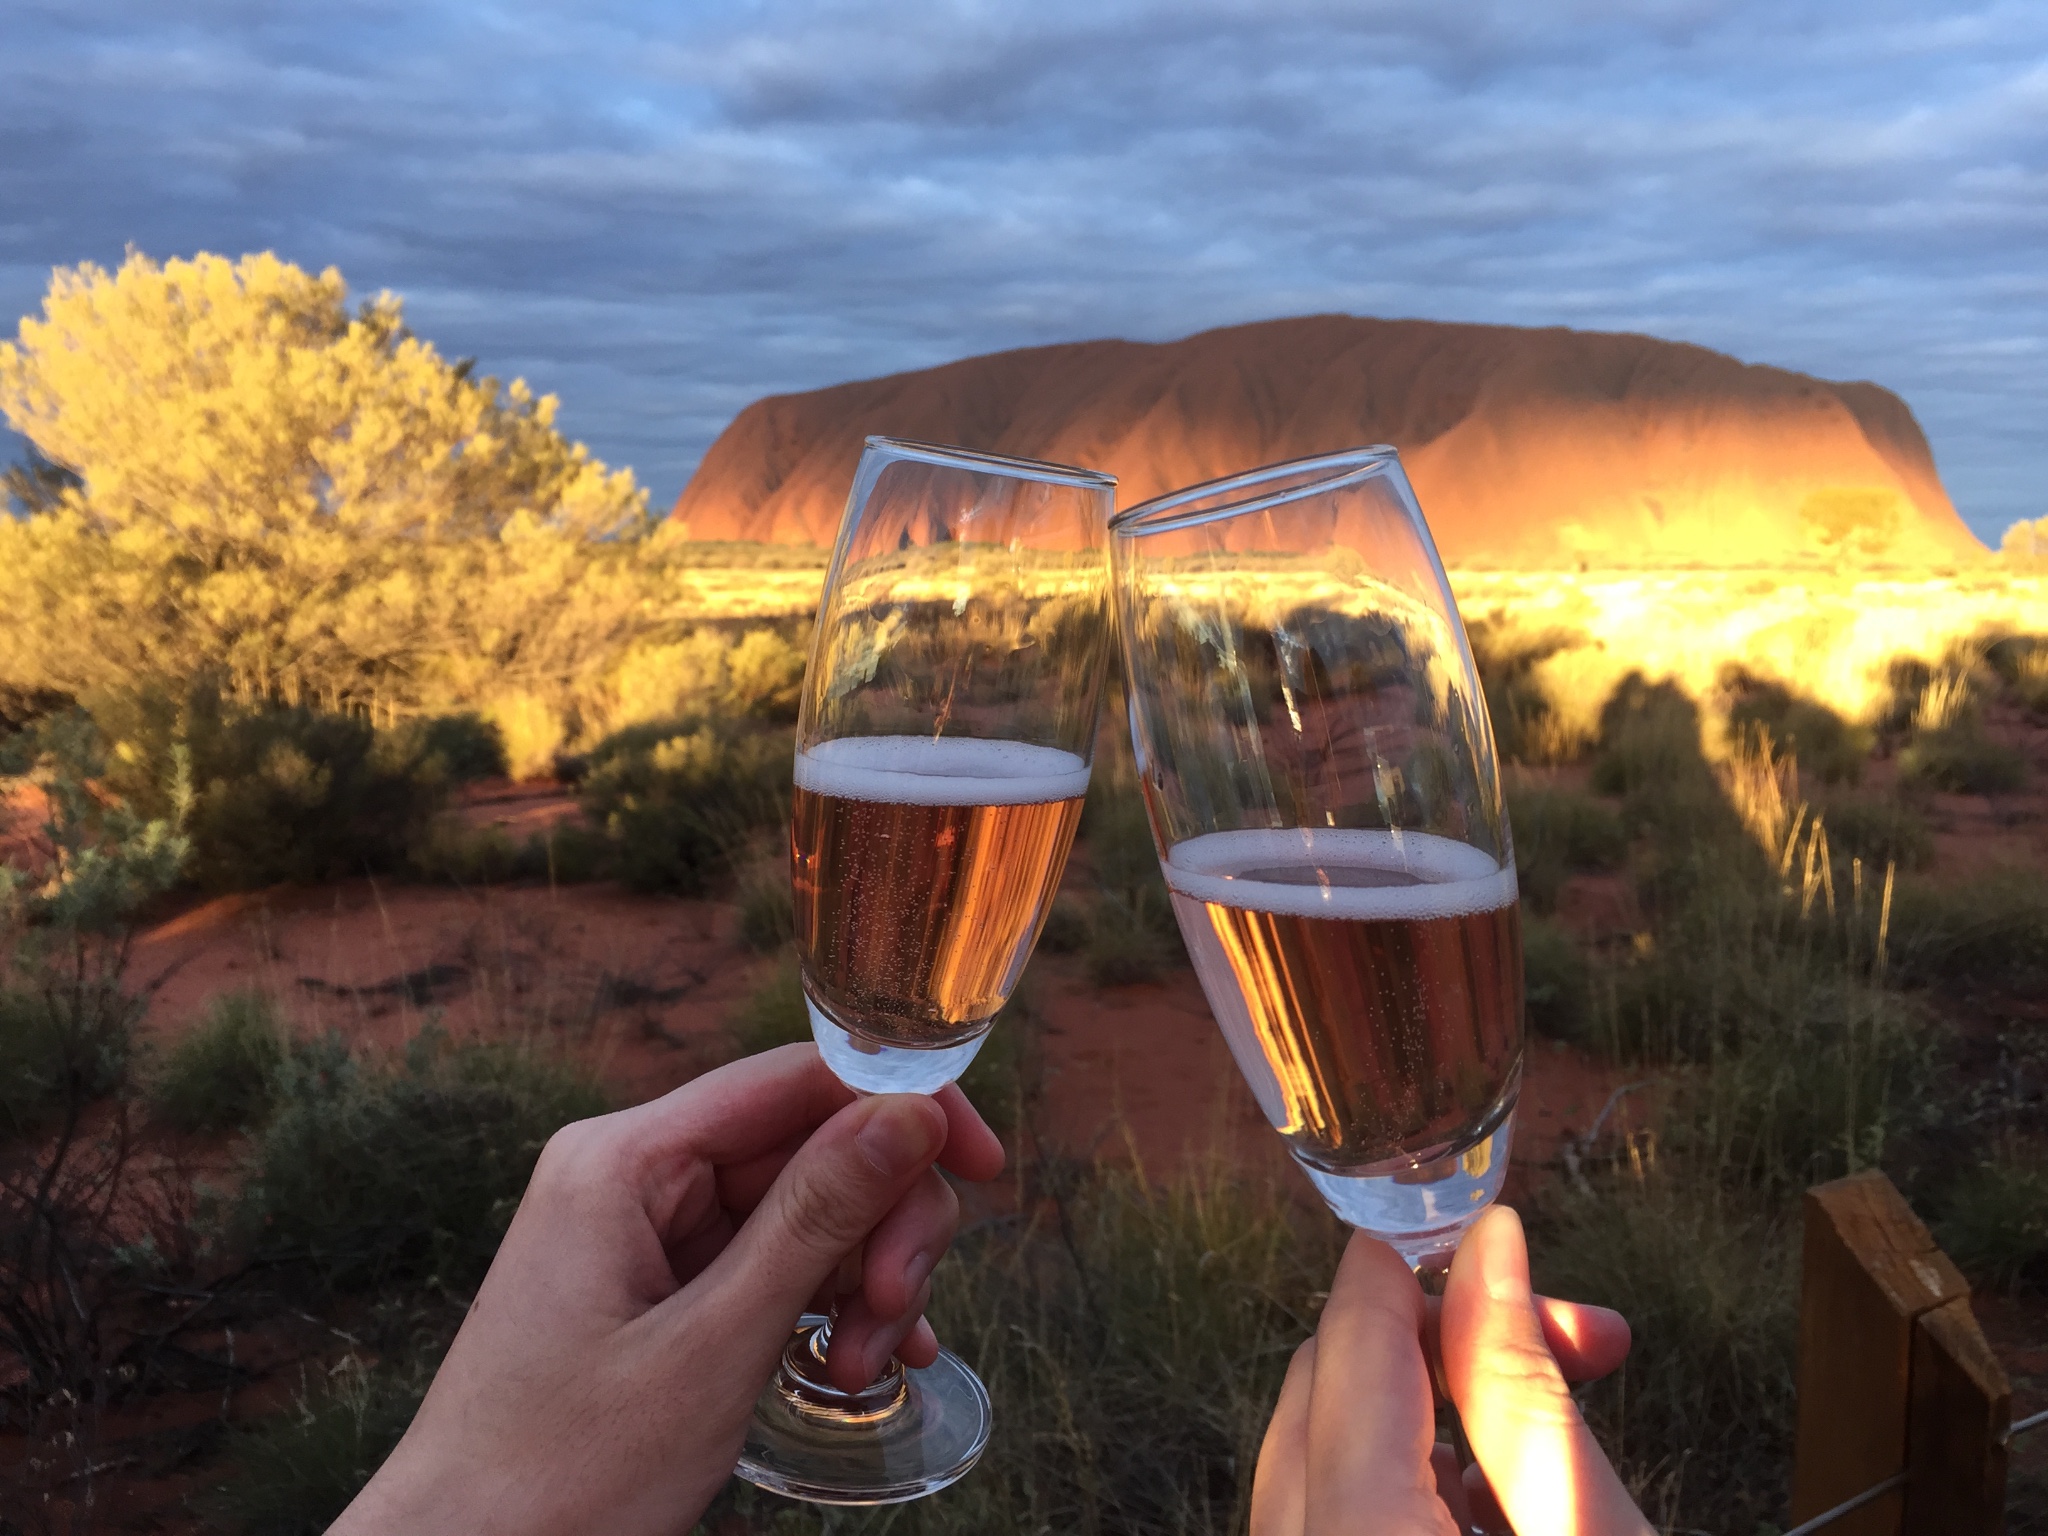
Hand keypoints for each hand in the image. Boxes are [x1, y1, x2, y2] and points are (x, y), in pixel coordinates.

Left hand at [330, 1043, 1005, 1535]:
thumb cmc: (559, 1478)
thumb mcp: (712, 1347)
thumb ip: (816, 1220)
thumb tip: (912, 1110)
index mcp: (624, 1160)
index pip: (796, 1079)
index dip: (902, 1109)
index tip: (983, 1166)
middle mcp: (634, 1176)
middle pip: (811, 1148)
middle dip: (880, 1228)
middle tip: (900, 1319)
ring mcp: (645, 1235)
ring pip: (804, 1213)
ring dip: (859, 1284)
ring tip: (858, 1370)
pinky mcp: (658, 1291)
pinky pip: (771, 1266)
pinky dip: (825, 1308)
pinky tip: (858, 1362)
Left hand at [1251, 1205, 1652, 1535]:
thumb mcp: (1587, 1527)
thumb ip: (1522, 1387)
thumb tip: (1488, 1244)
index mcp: (1358, 1533)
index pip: (1348, 1351)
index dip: (1406, 1272)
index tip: (1471, 1230)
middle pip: (1321, 1401)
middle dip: (1432, 1348)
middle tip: (1569, 1342)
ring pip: (1320, 1465)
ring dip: (1418, 1423)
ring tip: (1547, 1428)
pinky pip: (1330, 1523)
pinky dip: (1398, 1492)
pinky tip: (1492, 1501)